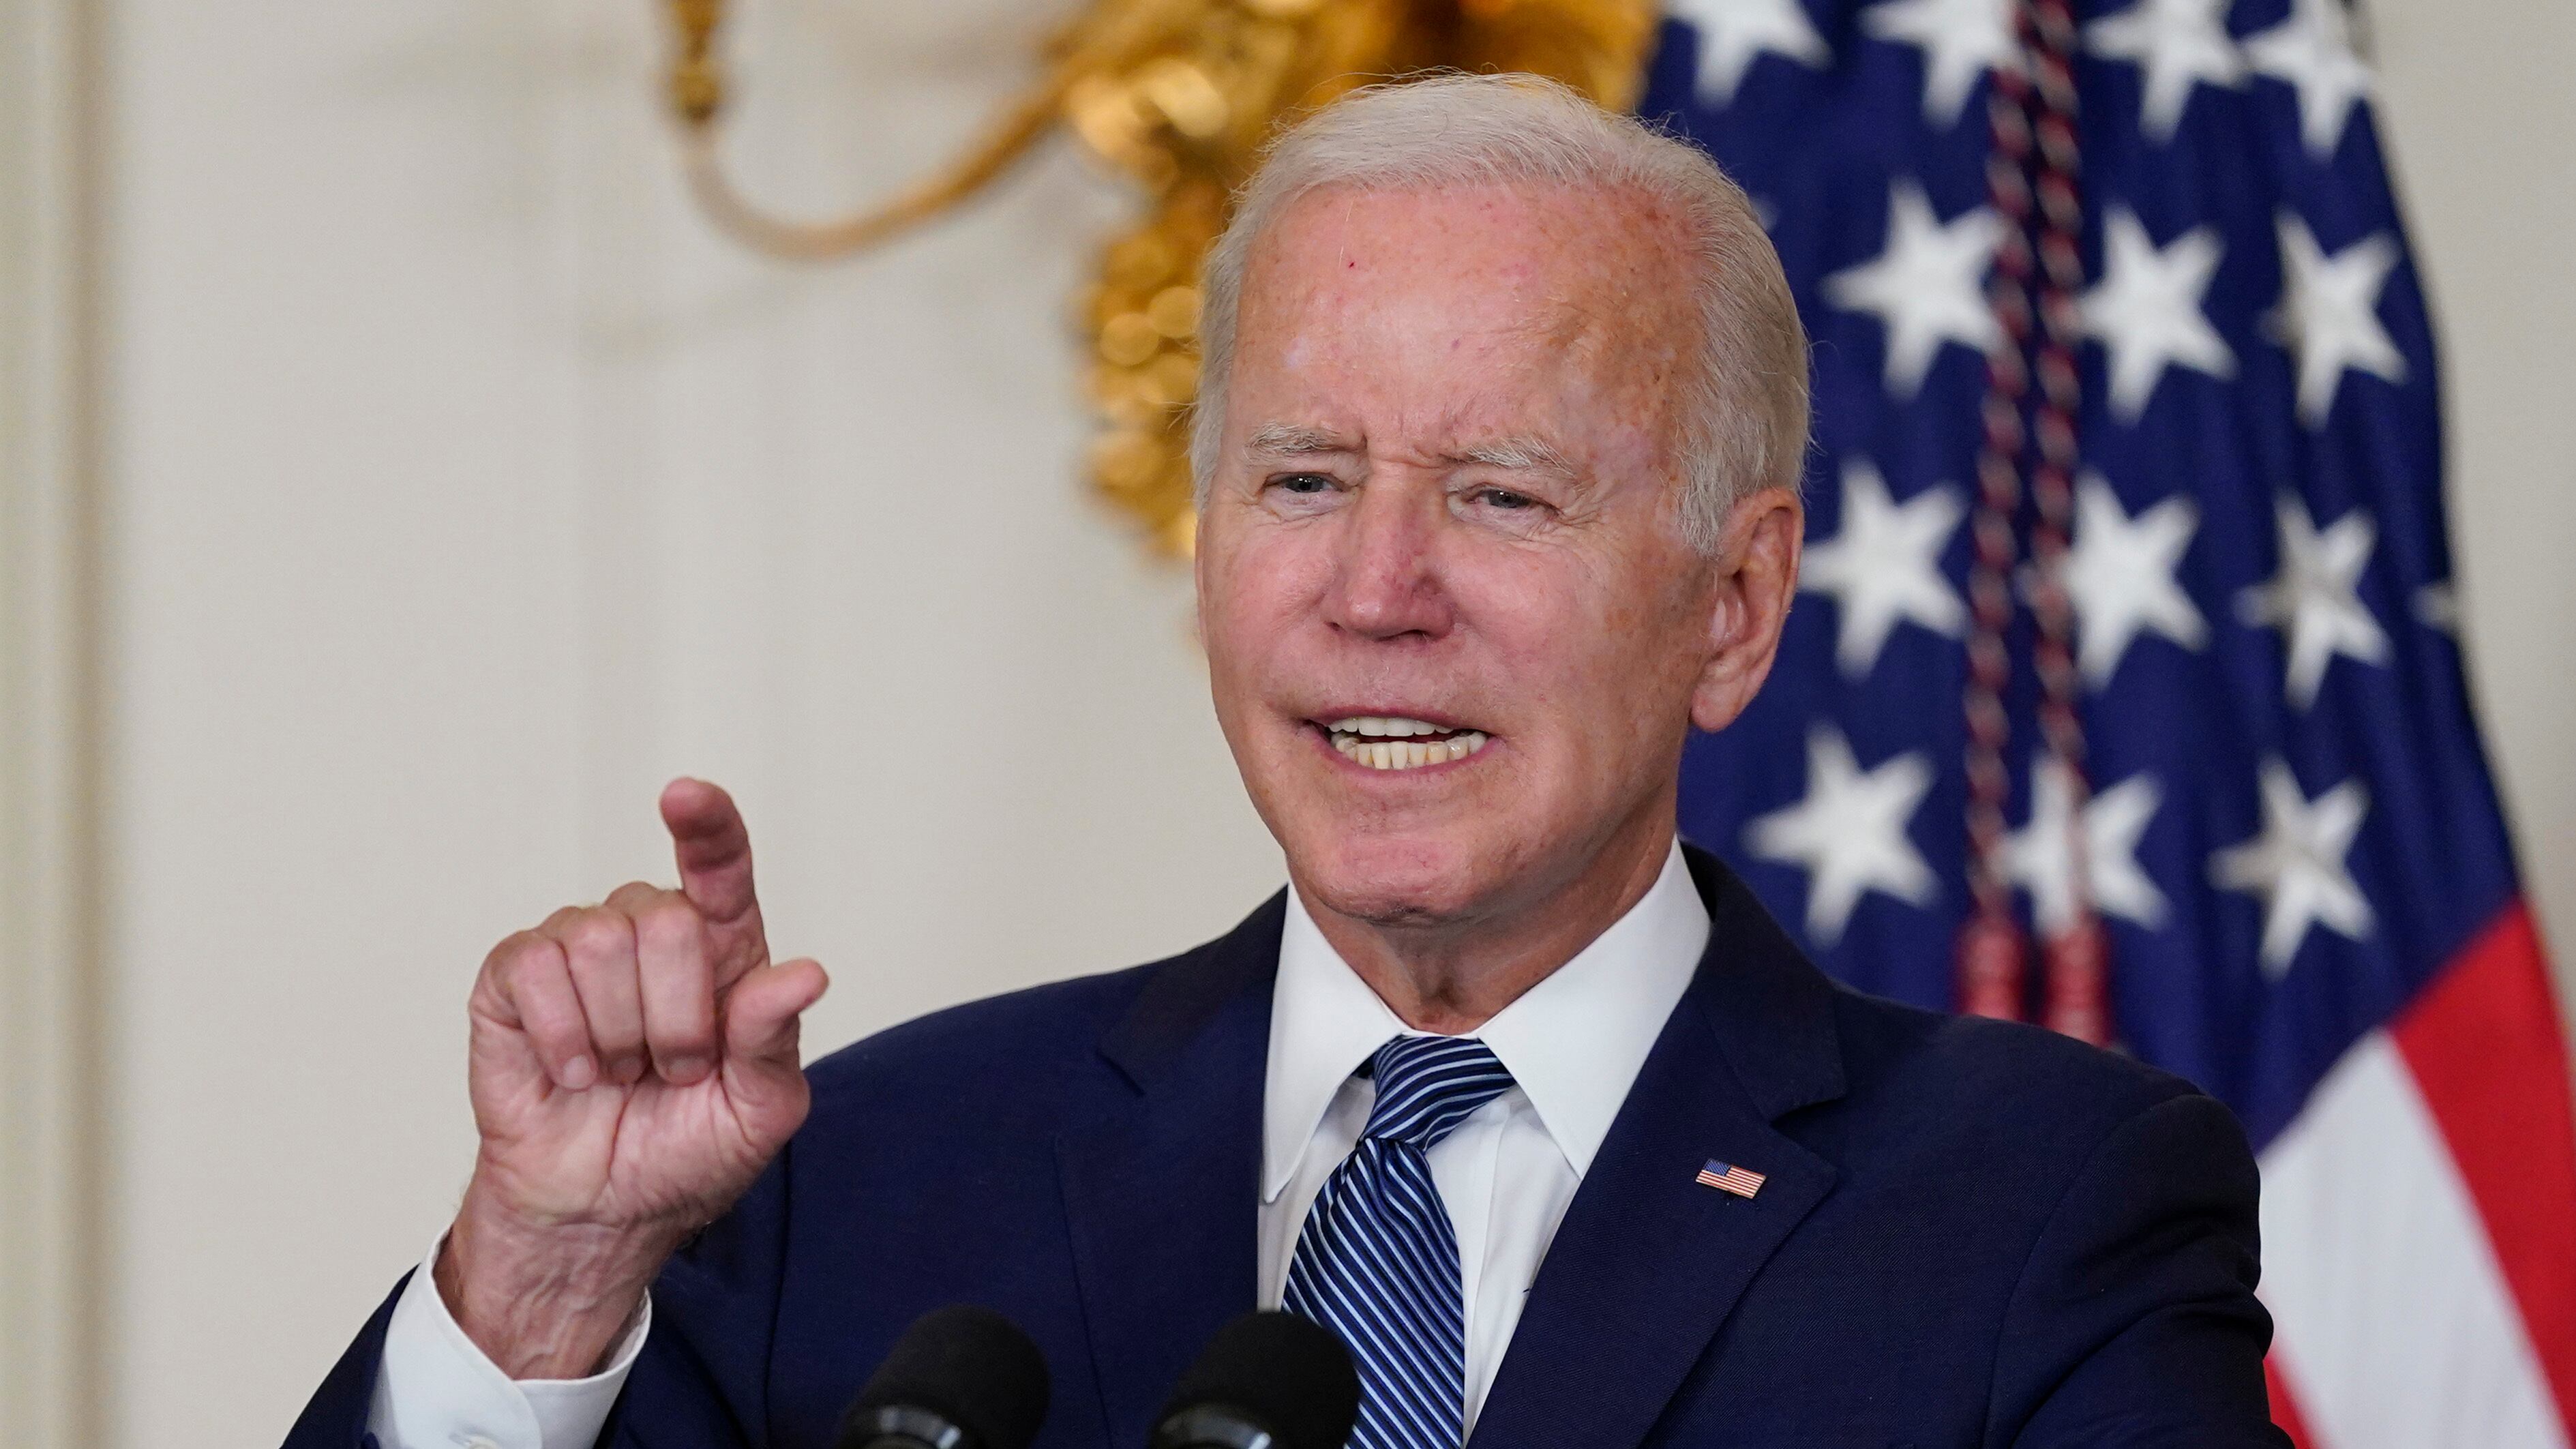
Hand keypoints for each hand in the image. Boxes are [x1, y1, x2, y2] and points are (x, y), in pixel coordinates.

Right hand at [437, 779, 829, 1376]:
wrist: (603, 1214)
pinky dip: (562, 1036)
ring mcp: (578, 949)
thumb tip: (806, 974)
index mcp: (721, 952)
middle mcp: (651, 933)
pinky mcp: (514, 978)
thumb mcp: (757, 1110)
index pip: (719, 865)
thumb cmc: (685, 1154)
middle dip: (676, 1016)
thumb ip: (774, 1038)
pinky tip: (571, 1073)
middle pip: (666, 917)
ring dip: (617, 1033)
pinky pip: (534, 967)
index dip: (707, 824)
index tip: (685, 798)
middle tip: (674, 1071)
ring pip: (597, 939)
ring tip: (620, 1075)